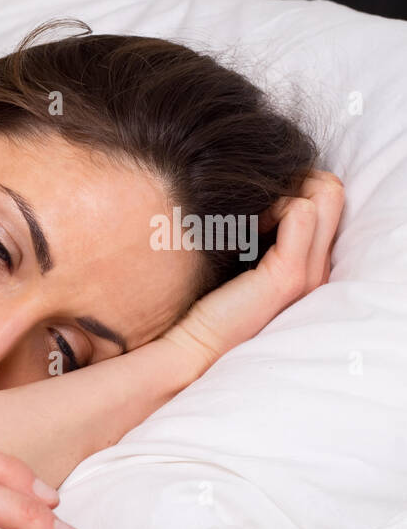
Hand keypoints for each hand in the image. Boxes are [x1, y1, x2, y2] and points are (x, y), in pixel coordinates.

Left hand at [159, 170, 342, 374]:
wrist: (196, 346)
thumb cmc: (211, 303)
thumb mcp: (244, 262)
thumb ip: (262, 235)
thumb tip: (260, 196)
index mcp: (310, 266)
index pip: (328, 202)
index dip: (295, 189)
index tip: (257, 206)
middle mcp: (318, 270)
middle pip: (332, 193)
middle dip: (294, 182)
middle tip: (257, 203)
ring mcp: (308, 274)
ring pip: (324, 196)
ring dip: (285, 191)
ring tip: (254, 215)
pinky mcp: (287, 275)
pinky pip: (300, 211)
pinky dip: (274, 204)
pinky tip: (248, 225)